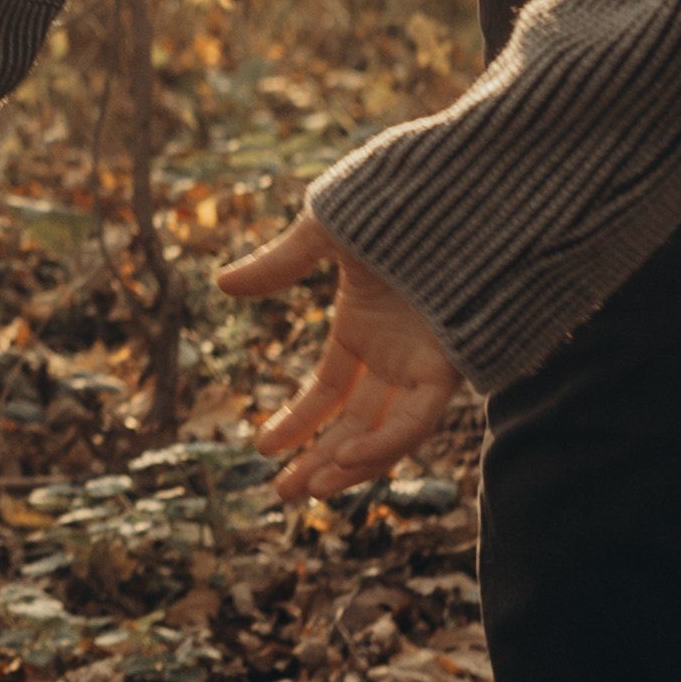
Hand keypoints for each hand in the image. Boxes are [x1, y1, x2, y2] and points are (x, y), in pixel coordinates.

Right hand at [217, 211, 462, 501]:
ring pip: (387, 432)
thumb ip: (278, 264)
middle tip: (283, 494)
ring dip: (350, 465)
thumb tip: (220, 284)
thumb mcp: (325, 233)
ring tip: (310, 489)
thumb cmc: (397, 200)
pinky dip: (385, 443)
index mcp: (366, 328)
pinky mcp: (450, 364)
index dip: (297, 422)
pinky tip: (348, 458)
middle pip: (356, 423)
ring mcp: (423, 361)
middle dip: (320, 460)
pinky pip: (417, 419)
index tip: (263, 447)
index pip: (329, 393)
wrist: (460, 188)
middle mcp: (396, 355)